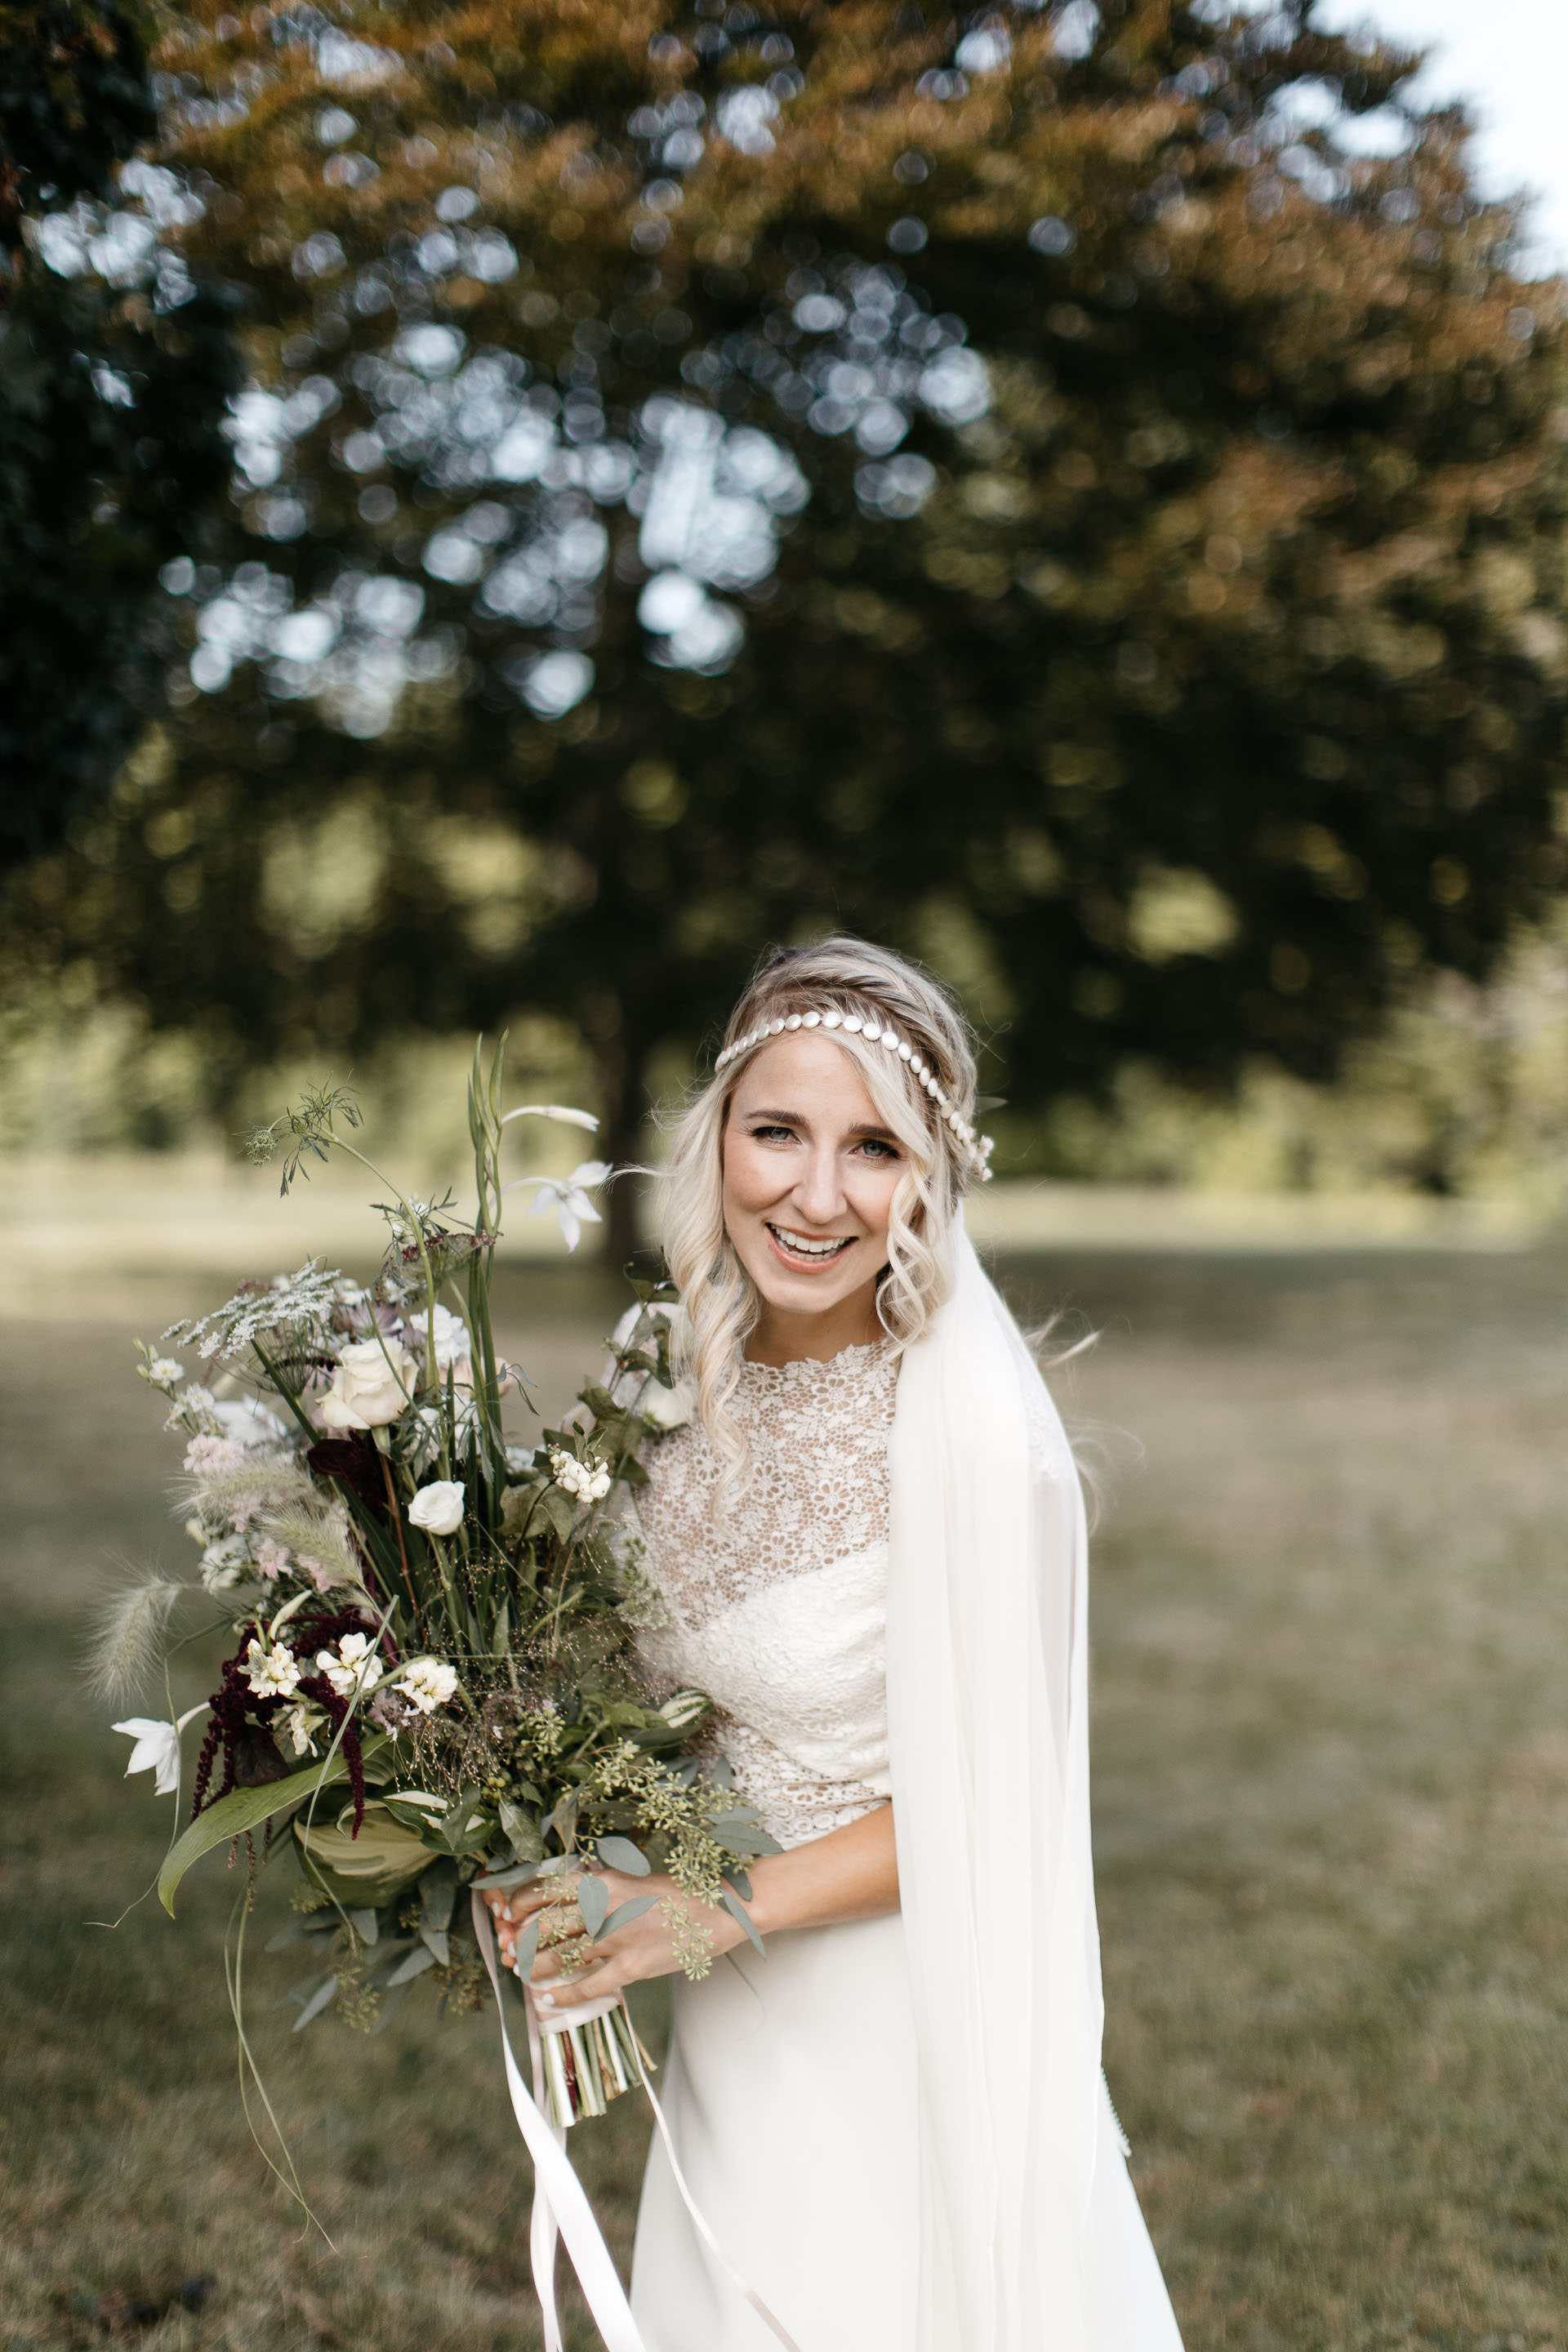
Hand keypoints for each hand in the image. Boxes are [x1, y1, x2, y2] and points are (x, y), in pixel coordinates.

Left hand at [482, 1868, 747, 2009]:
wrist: (717, 1909)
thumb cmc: (676, 1890)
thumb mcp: (630, 1878)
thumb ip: (597, 1889)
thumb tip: (562, 1901)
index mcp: (602, 1880)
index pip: (545, 1891)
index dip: (519, 1905)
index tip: (507, 1914)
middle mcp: (603, 1908)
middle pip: (546, 1926)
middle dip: (520, 1941)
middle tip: (509, 1950)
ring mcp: (616, 1939)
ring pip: (560, 1957)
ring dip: (536, 1967)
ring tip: (524, 1972)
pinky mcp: (630, 1967)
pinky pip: (587, 1985)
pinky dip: (563, 1994)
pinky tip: (549, 1998)